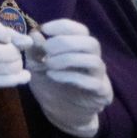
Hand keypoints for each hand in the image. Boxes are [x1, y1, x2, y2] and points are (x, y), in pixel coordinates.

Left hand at [26, 19, 112, 137]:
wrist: (59, 111)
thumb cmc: (49, 82)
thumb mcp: (35, 64)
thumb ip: (35, 50)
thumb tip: (35, 33)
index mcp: (80, 48)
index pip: (80, 29)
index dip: (63, 26)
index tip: (44, 29)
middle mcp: (93, 58)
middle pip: (91, 42)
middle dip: (66, 42)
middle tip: (47, 50)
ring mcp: (99, 76)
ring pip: (94, 61)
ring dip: (68, 59)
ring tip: (49, 64)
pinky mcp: (101, 93)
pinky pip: (92, 82)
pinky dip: (71, 76)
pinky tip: (53, 76)